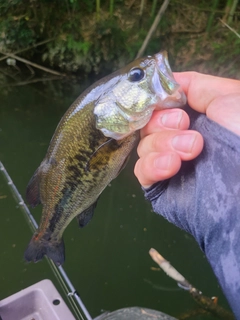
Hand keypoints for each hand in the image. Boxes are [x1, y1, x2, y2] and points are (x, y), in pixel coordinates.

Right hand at [134, 72, 239, 186]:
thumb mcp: (228, 95)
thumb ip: (194, 85)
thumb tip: (165, 85)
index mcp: (194, 117)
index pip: (159, 105)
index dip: (155, 100)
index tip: (164, 100)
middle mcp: (178, 138)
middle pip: (148, 123)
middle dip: (162, 122)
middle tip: (183, 124)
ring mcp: (169, 162)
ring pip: (144, 145)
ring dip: (163, 143)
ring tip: (192, 150)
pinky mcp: (161, 185)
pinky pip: (142, 171)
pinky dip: (152, 165)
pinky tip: (171, 166)